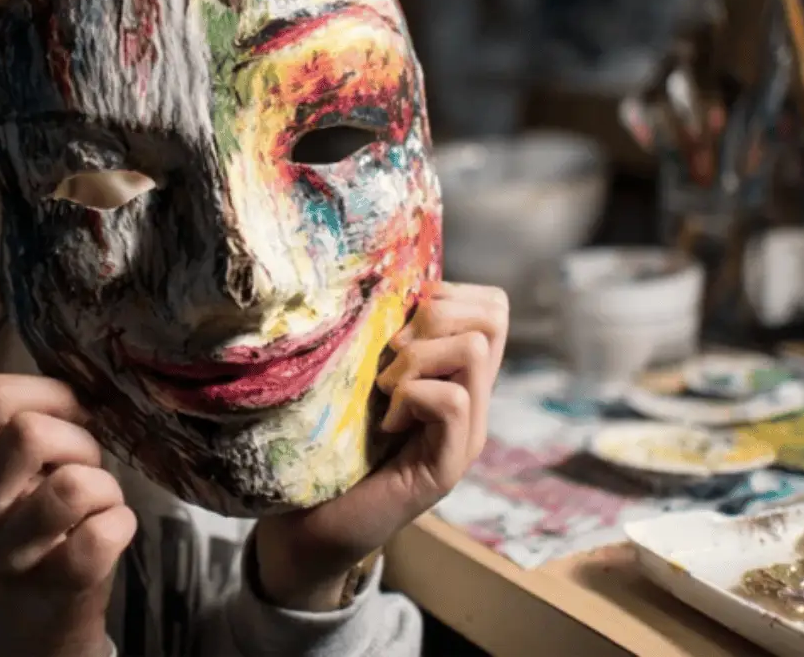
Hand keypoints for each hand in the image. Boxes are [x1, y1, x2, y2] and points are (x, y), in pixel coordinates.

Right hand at [0, 374, 136, 656]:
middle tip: (84, 466)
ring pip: (75, 484)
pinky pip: (105, 530)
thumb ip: (28, 433)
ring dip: (104, 485)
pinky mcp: (60, 584)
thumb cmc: (25, 530)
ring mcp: (10, 553)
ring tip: (97, 502)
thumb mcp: (3, 479)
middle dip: (78, 440)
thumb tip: (87, 385)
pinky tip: (110, 531)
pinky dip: (122, 521)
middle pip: (30, 434)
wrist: (20, 628)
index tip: (69, 417)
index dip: (48, 394)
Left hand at [253, 282, 507, 609]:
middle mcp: (472, 401)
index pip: (492, 305)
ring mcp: (466, 435)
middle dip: (434, 315)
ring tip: (385, 390)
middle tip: (392, 356)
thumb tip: (376, 279)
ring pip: (475, 350)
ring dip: (416, 358)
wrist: (310, 523)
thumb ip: (379, 335)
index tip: (400, 325)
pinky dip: (413, 397)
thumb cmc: (326, 442)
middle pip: (494, 315)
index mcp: (455, 374)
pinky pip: (455, 401)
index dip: (448, 294)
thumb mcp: (357, 373)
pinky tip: (386, 422)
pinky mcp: (447, 467)